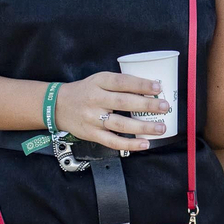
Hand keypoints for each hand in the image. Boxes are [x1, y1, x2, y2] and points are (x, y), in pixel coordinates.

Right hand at [55, 72, 171, 150]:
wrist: (58, 105)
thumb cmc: (86, 91)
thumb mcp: (99, 79)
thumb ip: (120, 83)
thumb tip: (151, 88)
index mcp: (99, 82)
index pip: (121, 82)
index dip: (140, 85)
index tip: (158, 87)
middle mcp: (95, 100)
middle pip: (123, 103)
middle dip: (146, 106)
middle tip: (164, 107)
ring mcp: (92, 119)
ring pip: (120, 124)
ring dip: (142, 127)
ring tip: (160, 128)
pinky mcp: (91, 134)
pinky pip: (112, 141)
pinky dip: (129, 144)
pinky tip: (144, 144)